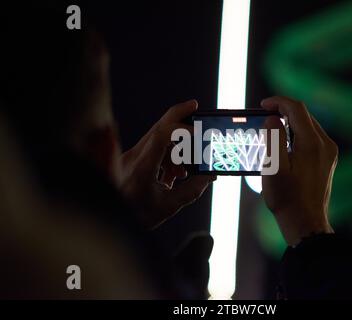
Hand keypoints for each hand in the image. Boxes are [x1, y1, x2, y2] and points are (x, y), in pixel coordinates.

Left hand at [120, 100, 215, 228]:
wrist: (109, 220)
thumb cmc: (136, 216)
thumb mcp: (168, 206)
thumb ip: (192, 191)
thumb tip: (209, 177)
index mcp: (143, 168)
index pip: (161, 137)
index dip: (180, 129)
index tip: (197, 131)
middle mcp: (135, 157)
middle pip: (158, 127)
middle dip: (178, 114)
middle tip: (195, 105)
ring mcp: (131, 156)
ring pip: (157, 138)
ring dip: (176, 148)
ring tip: (183, 172)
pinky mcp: (131, 160)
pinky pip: (153, 149)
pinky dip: (167, 156)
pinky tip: (173, 176)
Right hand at [261, 96, 336, 245]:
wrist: (305, 222)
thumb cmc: (287, 198)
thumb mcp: (273, 167)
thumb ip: (273, 138)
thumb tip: (273, 118)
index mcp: (312, 143)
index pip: (297, 109)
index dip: (279, 102)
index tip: (263, 104)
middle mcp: (325, 144)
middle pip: (304, 115)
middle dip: (283, 111)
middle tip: (264, 115)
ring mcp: (329, 153)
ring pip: (309, 126)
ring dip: (290, 123)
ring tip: (271, 129)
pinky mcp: (327, 161)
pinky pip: (312, 138)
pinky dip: (297, 134)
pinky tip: (284, 144)